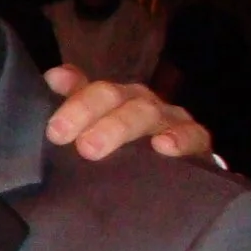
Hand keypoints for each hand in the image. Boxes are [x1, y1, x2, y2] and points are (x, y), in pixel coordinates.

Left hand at [43, 66, 212, 161]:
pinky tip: (163, 147)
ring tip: (92, 147)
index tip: (53, 112)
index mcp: (113, 100)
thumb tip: (53, 77)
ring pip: (146, 112)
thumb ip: (74, 107)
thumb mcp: (95, 134)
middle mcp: (139, 102)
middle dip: (85, 112)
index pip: (89, 89)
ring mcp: (169, 118)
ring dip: (118, 126)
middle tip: (61, 135)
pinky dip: (179, 139)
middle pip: (113, 96)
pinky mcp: (197, 139)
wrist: (180, 173)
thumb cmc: (128, 152)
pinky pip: (193, 134)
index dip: (72, 98)